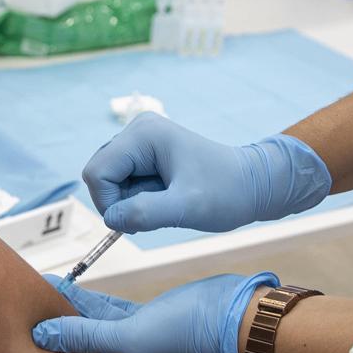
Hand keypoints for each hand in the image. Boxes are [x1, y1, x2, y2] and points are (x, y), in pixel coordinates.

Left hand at [32, 272, 277, 352]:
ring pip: (95, 324)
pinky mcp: (146, 321)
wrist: (231, 313)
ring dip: (73, 307)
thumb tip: (42, 335)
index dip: (52, 345)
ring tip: (45, 286)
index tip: (28, 324)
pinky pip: (110, 312)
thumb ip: (83, 335)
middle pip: (82, 343)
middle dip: (58, 322)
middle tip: (29, 300)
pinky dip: (92, 302)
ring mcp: (137, 344)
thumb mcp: (126, 336)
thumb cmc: (185, 333)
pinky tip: (72, 288)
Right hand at [82, 113, 330, 233]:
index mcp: (144, 135)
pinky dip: (135, 198)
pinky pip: (122, 181)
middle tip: (154, 214)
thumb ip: (145, 213)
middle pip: (100, 174)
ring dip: (129, 201)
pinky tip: (162, 200)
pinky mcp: (145, 153)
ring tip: (164, 205)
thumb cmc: (226, 193)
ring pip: (109, 180)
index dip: (109, 203)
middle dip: (119, 201)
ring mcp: (141, 140)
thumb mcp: (187, 207)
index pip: (98, 173)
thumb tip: (110, 219)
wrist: (254, 185)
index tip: (136, 221)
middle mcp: (138, 130)